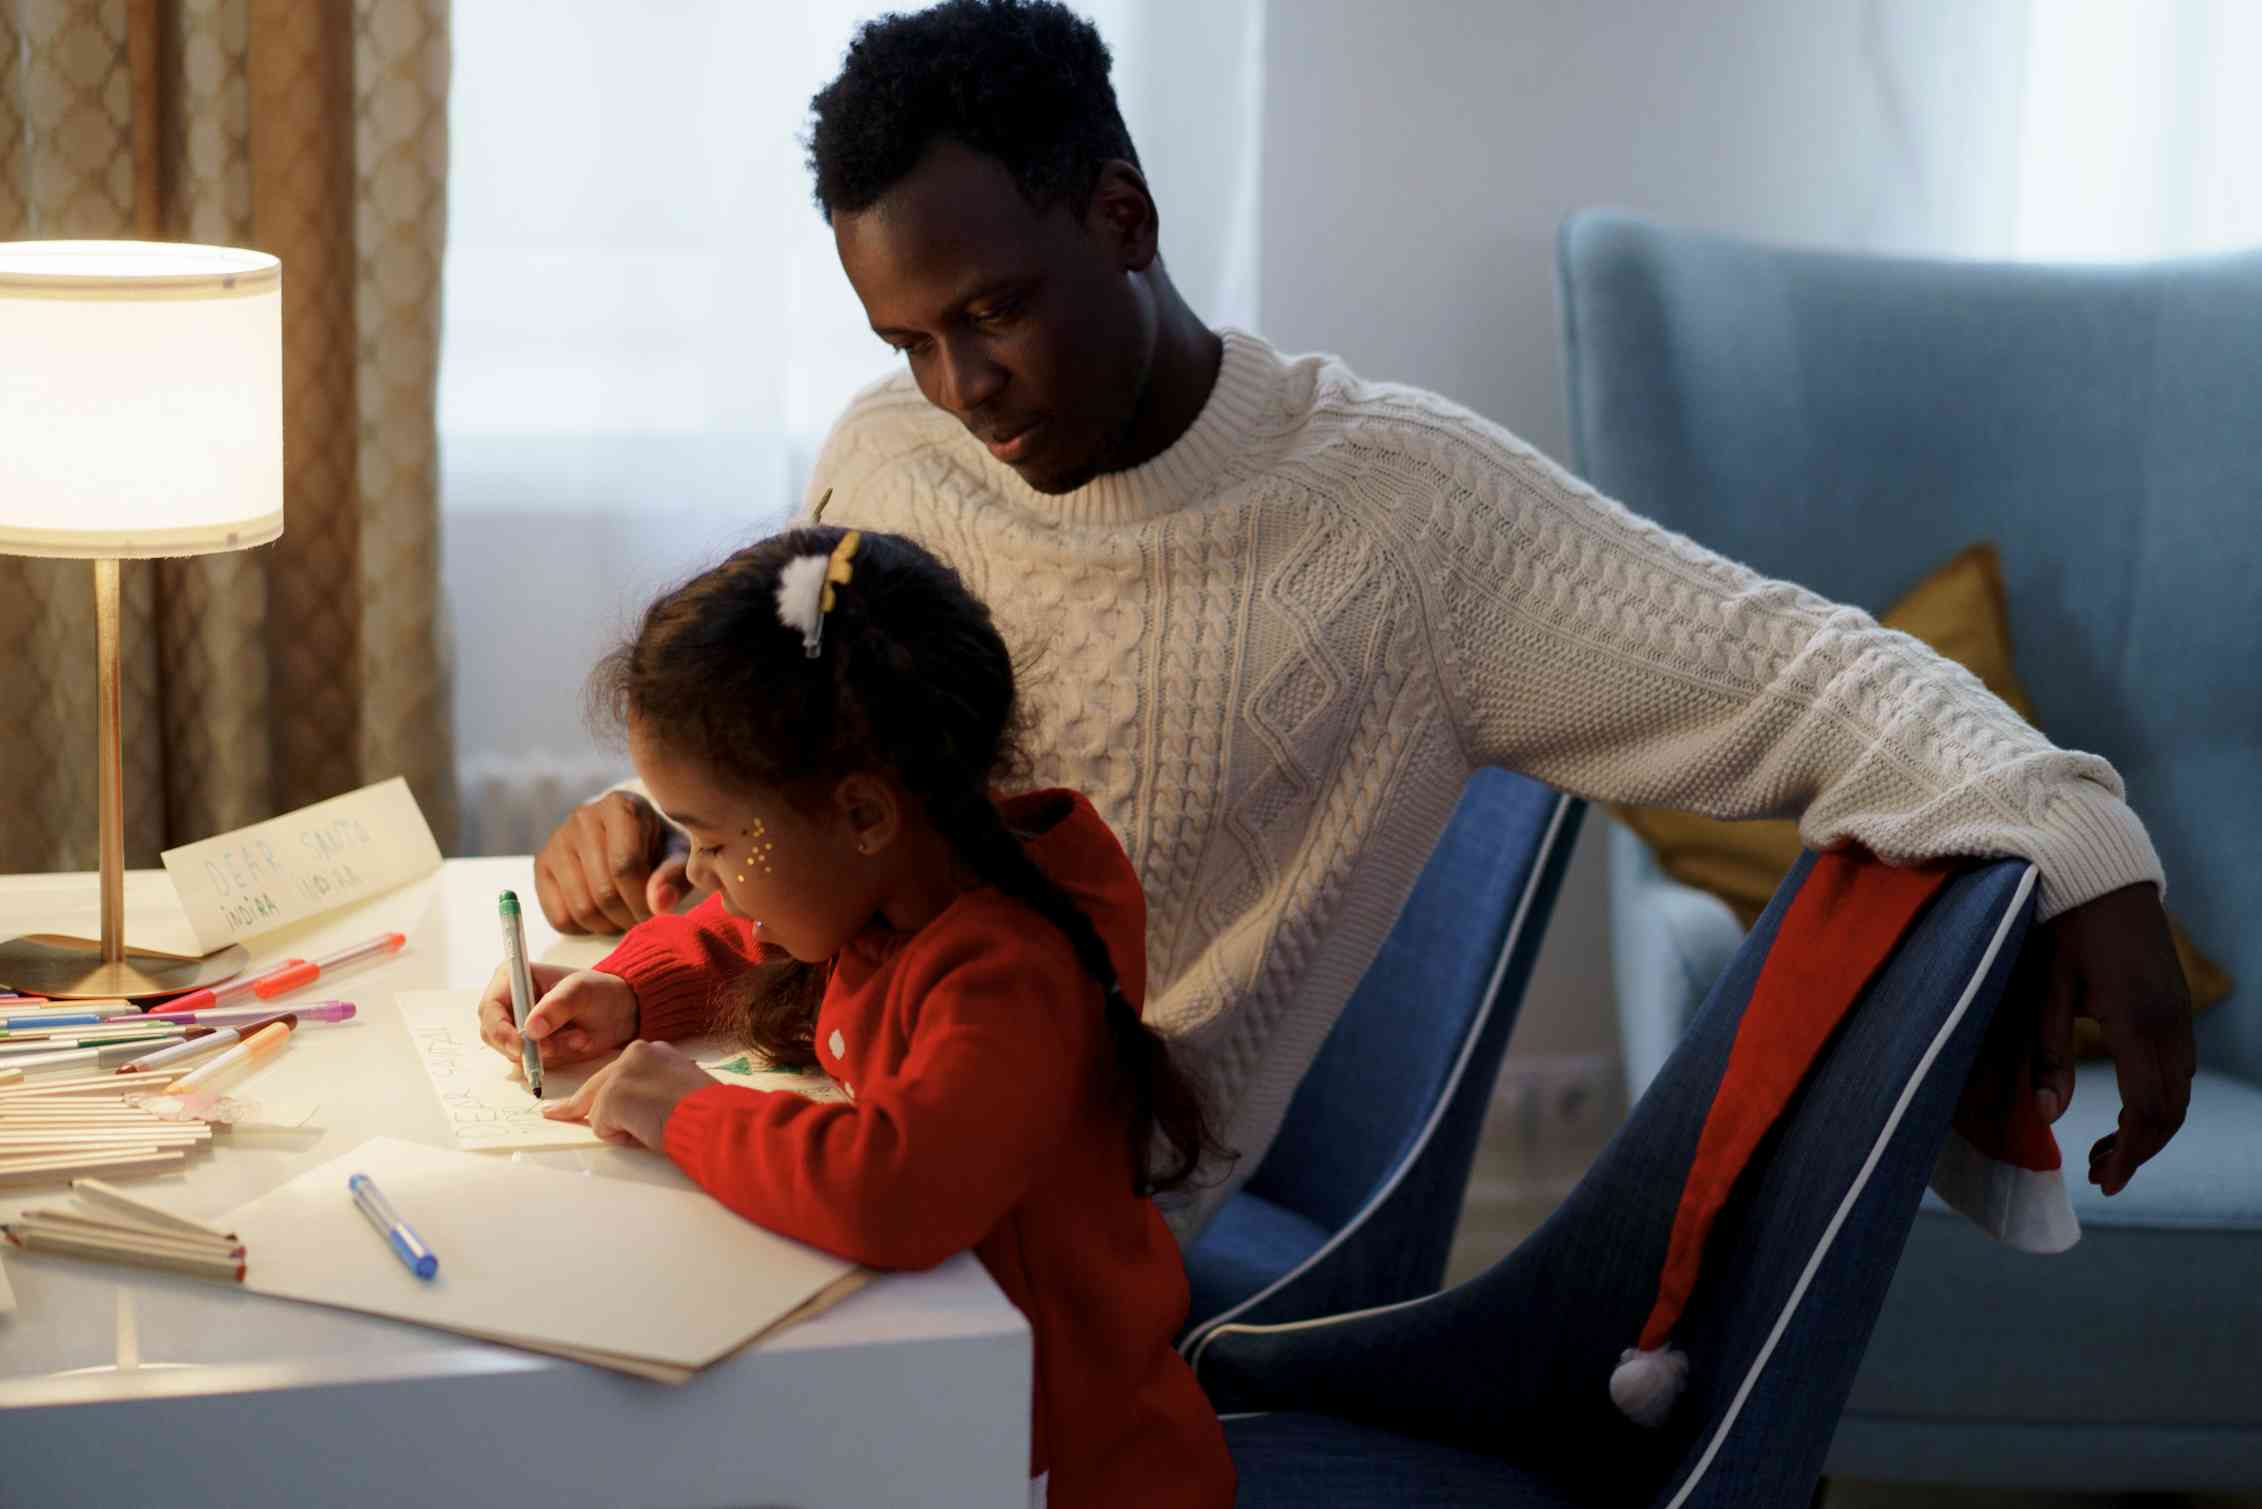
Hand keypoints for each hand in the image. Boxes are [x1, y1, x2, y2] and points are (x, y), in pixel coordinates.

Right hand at [478, 964, 637, 1067]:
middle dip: (526, 1047)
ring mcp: (519, 1028)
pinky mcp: (531, 1048)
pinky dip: (557, 1058)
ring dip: (550, 1051)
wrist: (620, 1012)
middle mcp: (509, 1004)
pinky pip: (532, 1063)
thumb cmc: (598, 991)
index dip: (500, 1030)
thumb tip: (530, 1030)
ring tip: (579, 1036)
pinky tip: (577, 1043)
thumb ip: (557, 1007)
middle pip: (495, 1037)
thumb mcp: (581, 991)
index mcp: (512, 978)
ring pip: (515, 1053)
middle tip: (556, 1046)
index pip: (489, 1009)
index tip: (522, 1046)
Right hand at [535, 791, 686, 933]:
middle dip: (628, 917)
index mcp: (620, 806)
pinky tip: (602, 915)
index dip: (642, 901)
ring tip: (625, 917)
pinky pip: (558, 916)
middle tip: (641, 920)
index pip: (625, 866)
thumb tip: (659, 904)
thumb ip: (673, 877)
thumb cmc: (659, 845)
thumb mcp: (678, 855)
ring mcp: (557, 840)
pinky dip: (583, 928)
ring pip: (581, 908)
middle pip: (603, 891)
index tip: (656, 915)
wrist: (629, 833)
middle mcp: (583, 818)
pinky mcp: (541, 864)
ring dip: (608, 926)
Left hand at [542, 1039, 714, 1148]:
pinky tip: (647, 1130)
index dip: (600, 1091)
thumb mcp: (679, 1087)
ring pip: (600, 1111)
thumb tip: (641, 1107)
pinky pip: (602, 1128)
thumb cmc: (706, 1109)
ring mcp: (621, 1074)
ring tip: (655, 1128)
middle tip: (550, 1113)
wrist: (712, 1117)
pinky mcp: (612, 1096)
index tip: (577, 1099)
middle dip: (572, 1105)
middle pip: (596, 1088)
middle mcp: (634, 1054)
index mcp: (652, 1051)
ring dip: (622, 1128)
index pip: (617, 1072)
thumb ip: (655, 1088)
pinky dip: (622, 1137)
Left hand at [2023, 881, 2195, 1195]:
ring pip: (2179, 1092)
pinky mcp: (2174, 1005)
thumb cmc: (2062, 925)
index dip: (2130, 1153)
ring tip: (2103, 1151)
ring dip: (2149, 1127)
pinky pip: (2177, 1068)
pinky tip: (2124, 1108)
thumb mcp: (2044, 987)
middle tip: (2098, 1176)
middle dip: (2139, 1149)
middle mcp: (2170, 1024)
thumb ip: (2047, 1052)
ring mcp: (2178, 1013)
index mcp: (2138, 1022)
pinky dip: (2156, 1099)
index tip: (2103, 1182)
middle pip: (2172, 1110)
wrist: (2100, 872)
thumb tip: (2047, 1116)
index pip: (2149, 1110)